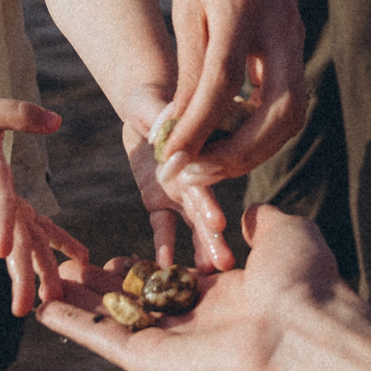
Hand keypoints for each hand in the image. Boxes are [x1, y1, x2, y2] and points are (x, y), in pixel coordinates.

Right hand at [0, 97, 87, 315]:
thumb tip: (58, 122)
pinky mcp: (8, 210)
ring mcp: (1, 210)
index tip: (4, 252)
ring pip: (24, 243)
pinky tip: (79, 257)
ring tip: (52, 301)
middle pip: (12, 239)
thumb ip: (21, 113)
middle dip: (21, 273)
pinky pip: (34, 231)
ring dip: (38, 272)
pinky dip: (55, 243)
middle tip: (26, 307)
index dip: (2, 224)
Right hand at [38, 205, 343, 370]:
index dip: (142, 271)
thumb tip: (252, 214)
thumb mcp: (285, 236)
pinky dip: (72, 324)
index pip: (174, 285)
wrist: (304, 332)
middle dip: (103, 288)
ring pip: (115, 321)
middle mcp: (198, 326)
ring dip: (79, 303)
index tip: (115, 257)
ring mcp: (172, 347)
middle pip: (138, 305)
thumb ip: (263, 225)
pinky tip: (43, 306)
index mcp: (229, 299)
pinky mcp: (150, 363)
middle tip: (69, 269)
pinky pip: (103, 339)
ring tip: (47, 280)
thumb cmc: (304, 285)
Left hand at [122, 115, 235, 270]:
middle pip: (206, 209)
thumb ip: (163, 112)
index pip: (205, 178)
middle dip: (213, 237)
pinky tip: (164, 267)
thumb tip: (171, 113)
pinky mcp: (160, 201)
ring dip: (202, 248)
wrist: (144, 110)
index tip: (219, 223)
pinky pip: (163, 226)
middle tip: (226, 264)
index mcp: (199, 154)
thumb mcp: (153, 101)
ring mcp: (181, 193)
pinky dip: (164, 245)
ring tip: (210, 272)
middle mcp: (195, 177)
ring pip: (193, 224)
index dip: (210, 200)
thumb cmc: (152, 99)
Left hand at [156, 0, 307, 185]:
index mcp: (241, 9)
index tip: (171, 161)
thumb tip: (177, 128)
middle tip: (196, 175)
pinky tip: (230, 140)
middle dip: (239, 154)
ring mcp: (294, 37)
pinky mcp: (296, 44)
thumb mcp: (186, 5)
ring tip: (211, 168)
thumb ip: (189, 68)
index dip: (197, 129)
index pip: (223, 85)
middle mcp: (279, 27)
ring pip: (292, 114)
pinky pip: (288, 100)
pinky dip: (262, 130)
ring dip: (255, 150)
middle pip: (279, 112)